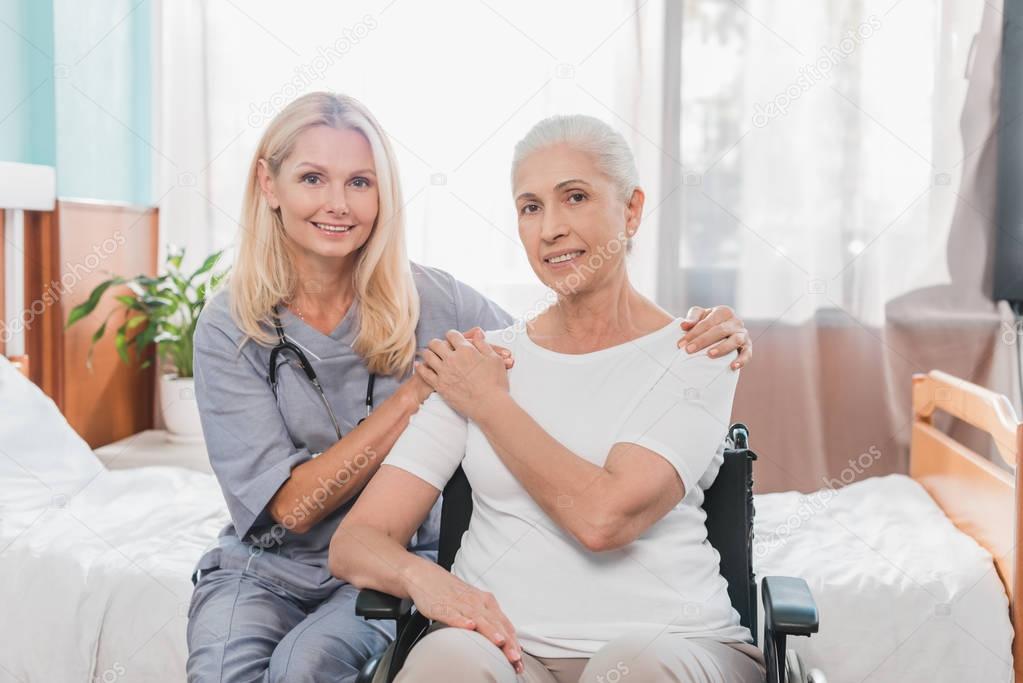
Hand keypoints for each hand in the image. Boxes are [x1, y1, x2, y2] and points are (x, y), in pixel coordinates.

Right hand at [404, 560, 523, 672]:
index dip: (513, 642)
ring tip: (500, 642)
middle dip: (507, 642)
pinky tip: (469, 626)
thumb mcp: (474, 604)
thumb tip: (503, 642)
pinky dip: (462, 620)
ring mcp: (460, 603)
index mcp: (486, 602)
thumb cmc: (452, 593)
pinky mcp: (442, 606)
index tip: (519, 660)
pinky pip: (453, 614)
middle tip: (515, 658)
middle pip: (495, 623)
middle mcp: (476, 602)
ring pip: (478, 618)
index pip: (504, 624)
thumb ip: (488, 620)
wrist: (426, 576)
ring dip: (490, 631)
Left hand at [416, 330, 509, 419]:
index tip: (452, 337)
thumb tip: (477, 334)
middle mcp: (452, 359)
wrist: (489, 405)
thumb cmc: (495, 383)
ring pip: (428, 356)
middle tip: (437, 345)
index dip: (452, 335)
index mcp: (466, 350)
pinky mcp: (440, 385)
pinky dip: (420, 368)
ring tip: (429, 353)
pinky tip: (418, 365)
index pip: (452, 335)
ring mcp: (444, 372)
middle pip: (436, 344)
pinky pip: (425, 373)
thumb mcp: (494, 359)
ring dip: (428, 352)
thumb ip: (483, 344)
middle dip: (437, 342)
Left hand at [678, 305, 751, 369]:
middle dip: (703, 341)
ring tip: (710, 355)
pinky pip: (747, 353)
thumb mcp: (700, 316)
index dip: (693, 333)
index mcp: (723, 311)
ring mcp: (743, 333)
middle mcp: (736, 321)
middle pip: (719, 330)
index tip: (680, 344)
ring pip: (735, 340)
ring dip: (722, 348)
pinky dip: (742, 360)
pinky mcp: (748, 346)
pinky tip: (732, 366)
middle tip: (688, 350)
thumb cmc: (708, 322)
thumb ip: (692, 318)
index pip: (707, 322)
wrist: (721, 330)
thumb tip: (684, 325)